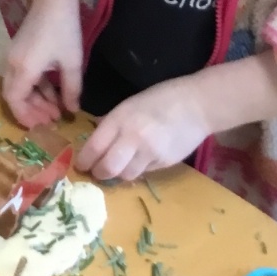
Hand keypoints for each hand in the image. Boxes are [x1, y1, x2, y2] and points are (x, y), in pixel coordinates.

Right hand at [1, 0, 82, 127]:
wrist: (53, 0)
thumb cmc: (63, 31)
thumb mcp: (72, 63)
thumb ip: (71, 90)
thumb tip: (72, 110)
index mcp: (23, 69)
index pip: (15, 101)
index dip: (26, 116)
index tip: (43, 126)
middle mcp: (12, 64)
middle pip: (14, 95)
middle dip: (31, 110)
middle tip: (51, 120)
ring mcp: (14, 56)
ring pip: (18, 86)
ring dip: (34, 99)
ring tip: (55, 109)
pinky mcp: (19, 50)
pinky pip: (22, 75)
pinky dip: (35, 86)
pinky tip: (53, 91)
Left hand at [78, 77, 211, 181]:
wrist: (196, 105)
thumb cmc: (158, 100)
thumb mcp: (127, 105)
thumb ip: (111, 124)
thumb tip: (94, 142)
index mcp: (119, 119)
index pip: (94, 147)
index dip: (84, 161)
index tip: (80, 165)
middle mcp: (133, 138)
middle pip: (108, 168)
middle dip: (99, 173)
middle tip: (97, 172)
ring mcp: (150, 152)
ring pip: (126, 175)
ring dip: (119, 174)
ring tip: (118, 167)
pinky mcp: (165, 163)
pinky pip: (144, 172)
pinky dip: (137, 170)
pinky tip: (138, 161)